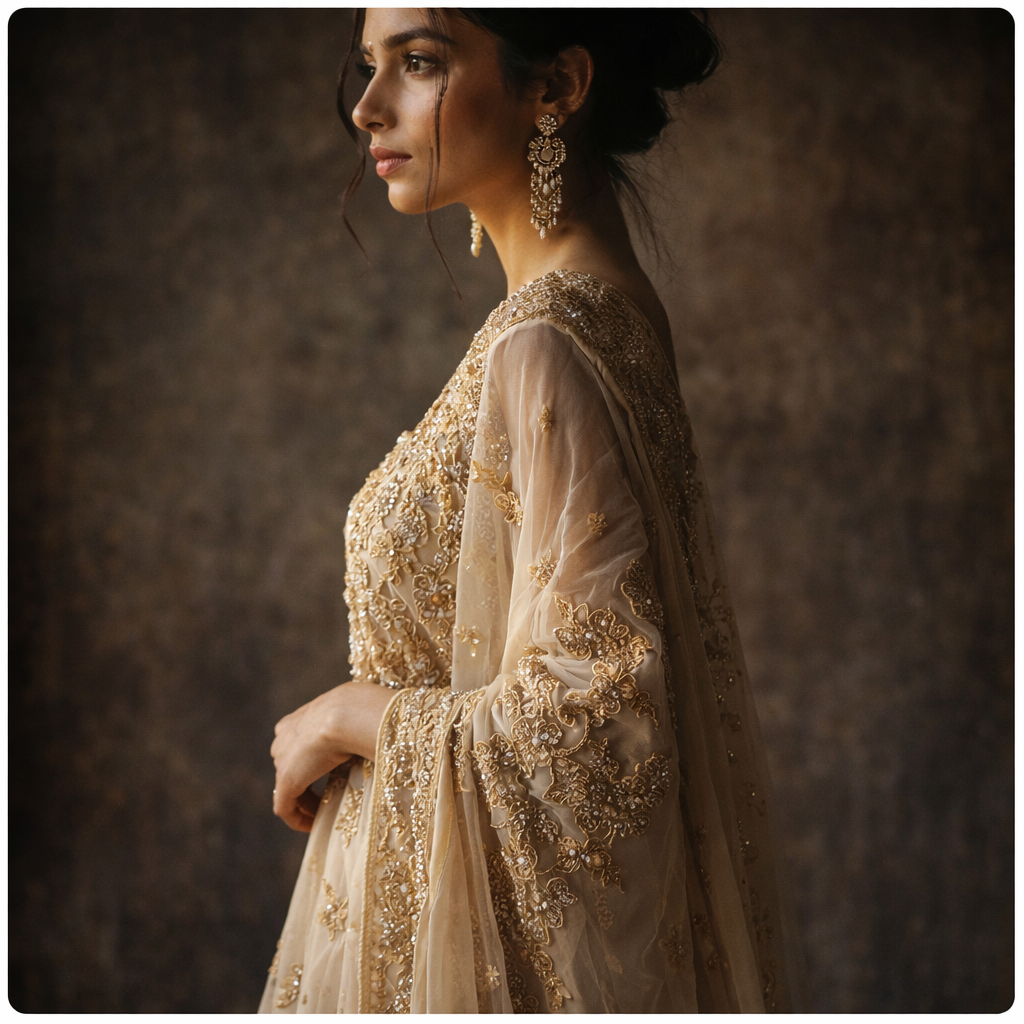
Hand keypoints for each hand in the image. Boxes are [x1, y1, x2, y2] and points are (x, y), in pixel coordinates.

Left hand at [271, 680, 394, 831]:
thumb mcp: (354, 714)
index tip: (328, 776)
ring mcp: (282, 761)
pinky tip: (315, 825)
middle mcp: (283, 739)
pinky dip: (298, 819)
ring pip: (288, 788)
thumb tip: (376, 726)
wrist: (347, 714)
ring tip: (325, 813)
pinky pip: (286, 809)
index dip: (310, 764)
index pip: (296, 746)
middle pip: (290, 767)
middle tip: (327, 797)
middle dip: (307, 784)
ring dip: (306, 802)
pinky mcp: (286, 782)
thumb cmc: (359, 709)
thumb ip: (353, 724)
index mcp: (296, 721)